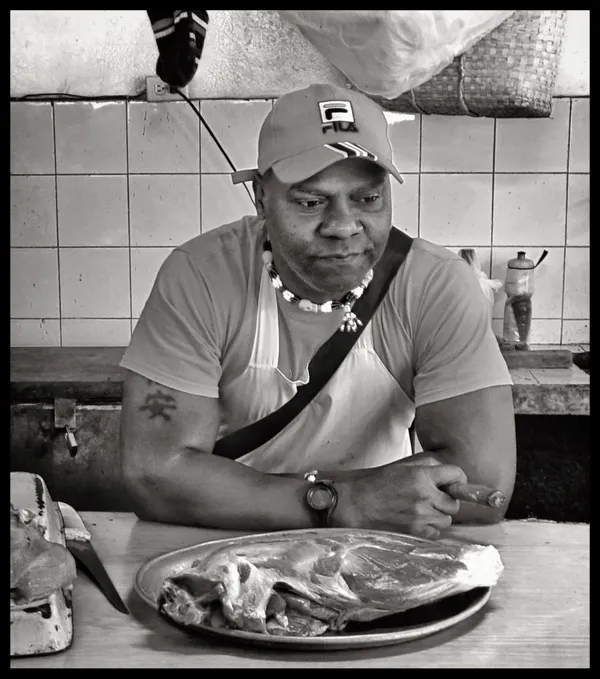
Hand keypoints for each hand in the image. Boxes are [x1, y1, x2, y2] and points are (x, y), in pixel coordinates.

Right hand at [337, 455, 503, 539]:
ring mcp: (421, 515)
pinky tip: (416, 522)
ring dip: (438, 516)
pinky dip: (430, 529)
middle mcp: (425, 495)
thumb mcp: (402, 467)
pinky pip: (436, 533)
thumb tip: (447, 475)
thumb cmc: (376, 483)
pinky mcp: (416, 532)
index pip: (456, 474)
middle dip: (446, 501)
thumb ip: (425, 468)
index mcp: (421, 475)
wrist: (356, 504)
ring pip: (446, 520)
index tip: (454, 482)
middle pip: (454, 503)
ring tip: (422, 511)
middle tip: (433, 499)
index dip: (457, 478)